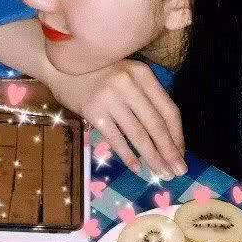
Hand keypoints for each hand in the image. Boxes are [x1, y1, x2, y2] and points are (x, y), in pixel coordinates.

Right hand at [47, 58, 186, 179]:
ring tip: (162, 174)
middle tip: (179, 172)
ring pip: (138, 134)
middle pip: (156, 124)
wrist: (59, 68)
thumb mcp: (127, 76)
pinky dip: (128, 156)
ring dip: (153, 157)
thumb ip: (145, 98)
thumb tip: (168, 136)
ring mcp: (110, 97)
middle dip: (169, 151)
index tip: (182, 153)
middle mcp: (129, 83)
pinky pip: (116, 138)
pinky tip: (137, 168)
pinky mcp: (93, 111)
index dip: (177, 135)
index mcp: (143, 74)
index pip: (168, 109)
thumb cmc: (99, 74)